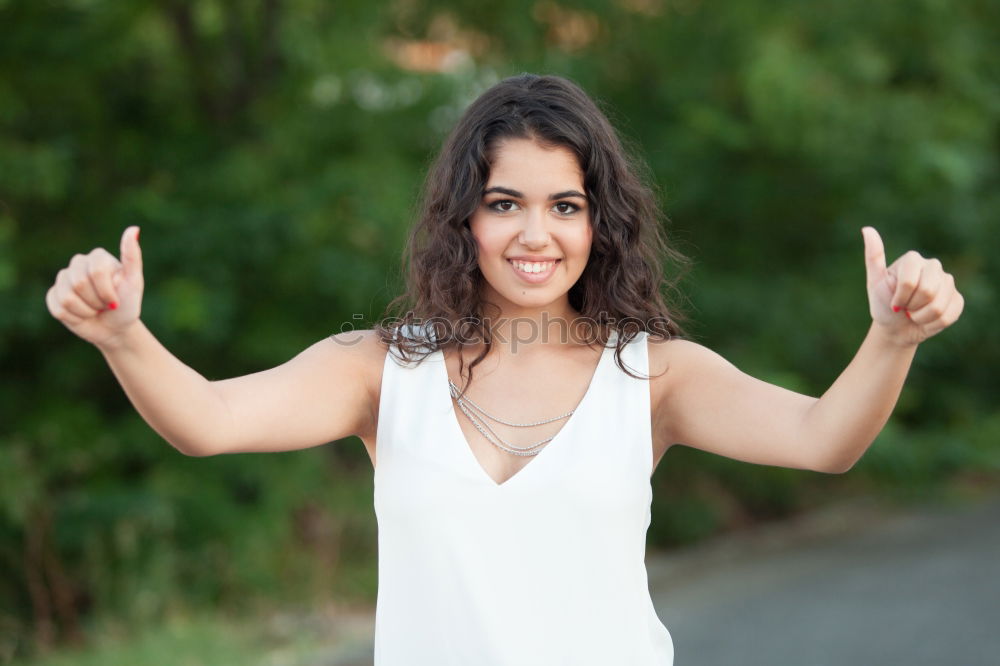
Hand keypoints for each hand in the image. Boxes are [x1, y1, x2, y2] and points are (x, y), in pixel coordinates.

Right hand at [45, 226, 143, 349]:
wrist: (115, 328)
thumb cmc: (127, 304)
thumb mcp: (134, 282)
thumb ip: (132, 256)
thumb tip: (134, 229)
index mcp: (98, 257)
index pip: (96, 271)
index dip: (107, 291)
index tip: (116, 300)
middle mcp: (78, 264)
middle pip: (79, 283)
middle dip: (97, 301)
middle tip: (106, 305)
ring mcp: (63, 279)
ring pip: (67, 298)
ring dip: (86, 311)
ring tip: (95, 309)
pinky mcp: (53, 295)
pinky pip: (58, 308)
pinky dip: (74, 317)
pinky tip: (82, 315)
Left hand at [862, 226, 963, 346]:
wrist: (896, 327)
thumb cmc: (883, 304)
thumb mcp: (875, 282)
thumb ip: (873, 256)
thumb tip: (867, 229)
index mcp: (913, 259)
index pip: (910, 281)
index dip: (901, 297)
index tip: (894, 301)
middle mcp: (933, 266)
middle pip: (928, 291)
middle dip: (911, 306)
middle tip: (905, 307)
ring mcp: (948, 282)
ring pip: (938, 306)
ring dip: (921, 317)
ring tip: (914, 313)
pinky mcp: (957, 299)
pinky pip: (949, 315)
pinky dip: (933, 324)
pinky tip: (926, 319)